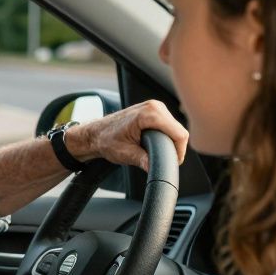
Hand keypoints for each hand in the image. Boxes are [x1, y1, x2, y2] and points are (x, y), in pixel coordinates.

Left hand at [64, 100, 187, 171]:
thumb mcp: (125, 153)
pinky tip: (155, 143)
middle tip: (161, 159)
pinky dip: (166, 136)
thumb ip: (142, 160)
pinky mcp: (154, 110)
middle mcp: (155, 106)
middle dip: (174, 147)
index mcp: (149, 113)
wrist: (96, 133)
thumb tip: (155, 168)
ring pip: (175, 129)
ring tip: (156, 151)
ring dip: (170, 142)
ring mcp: (155, 106)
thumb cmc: (106, 140)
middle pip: (179, 131)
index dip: (179, 151)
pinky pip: (169, 125)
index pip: (179, 134)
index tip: (173, 162)